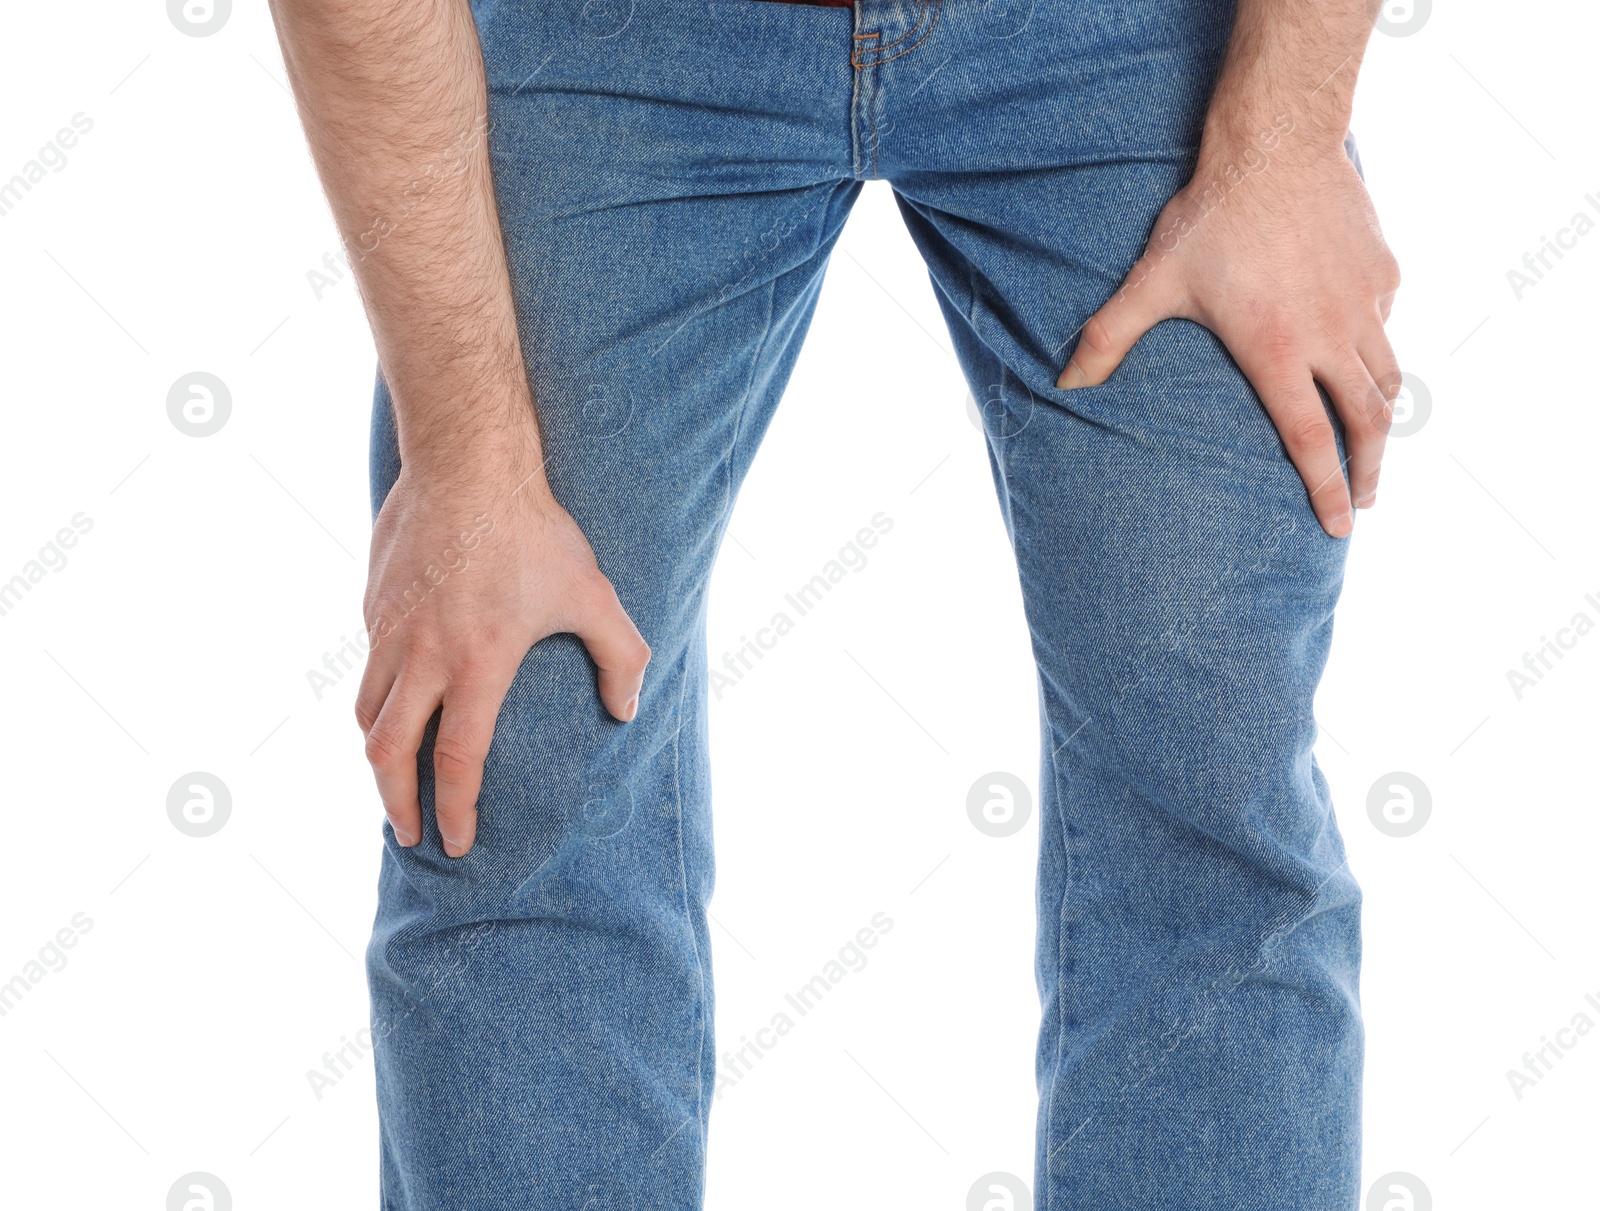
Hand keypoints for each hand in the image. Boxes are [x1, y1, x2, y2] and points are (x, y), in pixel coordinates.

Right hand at [355, 450, 649, 857]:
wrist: (467, 462)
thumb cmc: (535, 530)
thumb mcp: (593, 595)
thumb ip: (621, 658)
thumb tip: (627, 711)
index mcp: (477, 664)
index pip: (456, 762)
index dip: (454, 811)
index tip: (454, 842)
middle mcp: (422, 655)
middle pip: (390, 752)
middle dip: (395, 803)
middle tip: (408, 832)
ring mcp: (389, 628)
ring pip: (367, 711)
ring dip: (377, 756)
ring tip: (391, 778)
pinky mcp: (373, 602)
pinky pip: (367, 665)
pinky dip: (375, 699)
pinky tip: (393, 705)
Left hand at [1057, 133, 1401, 537]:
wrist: (1274, 143)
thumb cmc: (1209, 217)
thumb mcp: (1152, 281)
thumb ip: (1107, 338)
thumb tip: (1064, 384)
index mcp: (1277, 352)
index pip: (1311, 440)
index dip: (1325, 489)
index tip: (1337, 527)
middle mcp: (1330, 334)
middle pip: (1367, 421)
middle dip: (1368, 470)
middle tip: (1363, 503)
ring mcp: (1364, 303)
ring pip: (1388, 377)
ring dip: (1384, 420)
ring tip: (1376, 447)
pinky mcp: (1383, 272)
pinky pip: (1387, 325)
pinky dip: (1379, 351)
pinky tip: (1363, 360)